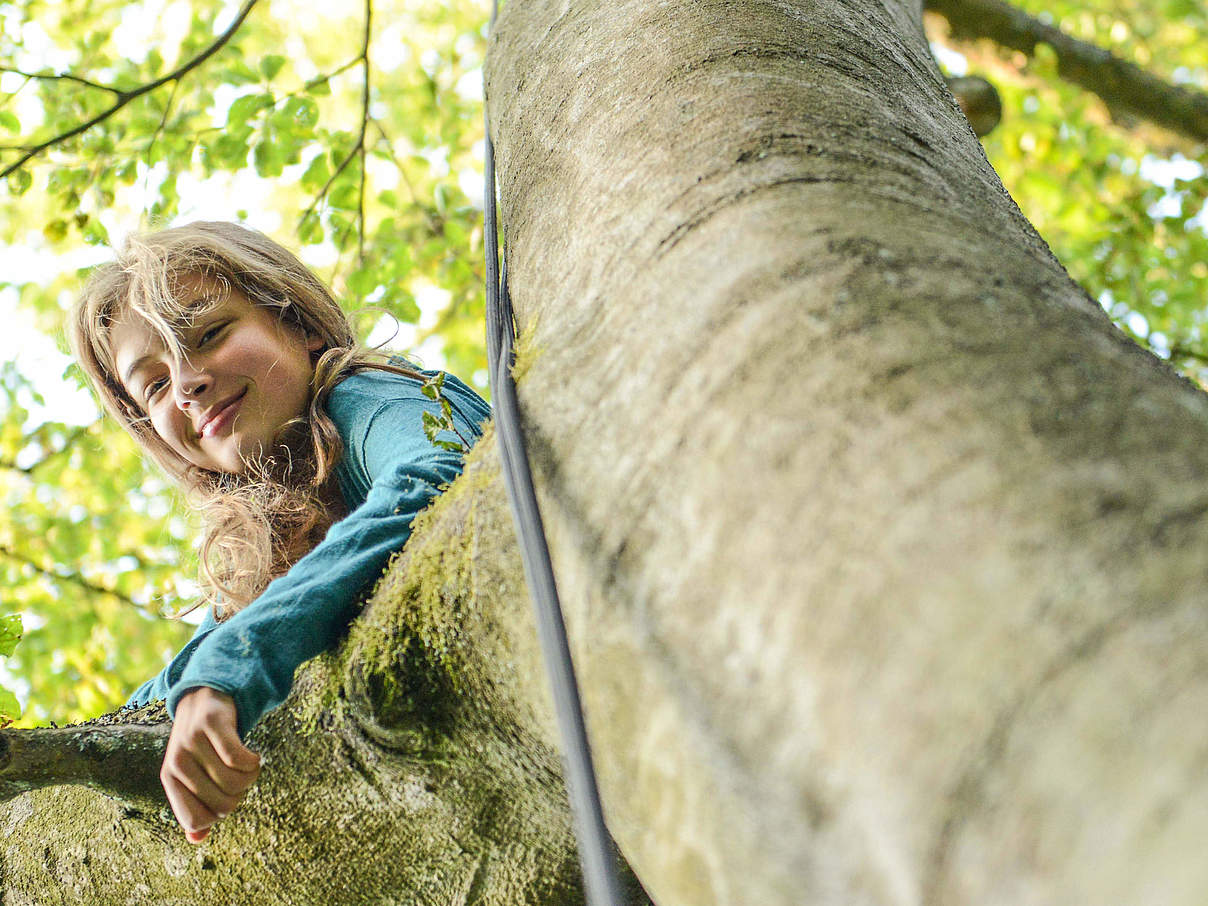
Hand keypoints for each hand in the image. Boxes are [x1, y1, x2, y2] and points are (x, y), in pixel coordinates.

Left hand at [161, 687, 260, 843]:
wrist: (203, 696)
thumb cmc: (201, 743)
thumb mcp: (193, 773)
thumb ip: (196, 805)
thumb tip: (197, 840)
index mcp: (170, 779)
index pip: (194, 820)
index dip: (217, 815)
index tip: (225, 798)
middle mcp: (177, 762)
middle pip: (222, 804)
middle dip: (239, 796)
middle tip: (241, 779)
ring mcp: (193, 742)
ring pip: (234, 782)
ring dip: (251, 777)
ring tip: (249, 766)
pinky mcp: (212, 723)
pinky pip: (239, 759)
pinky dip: (254, 762)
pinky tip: (254, 756)